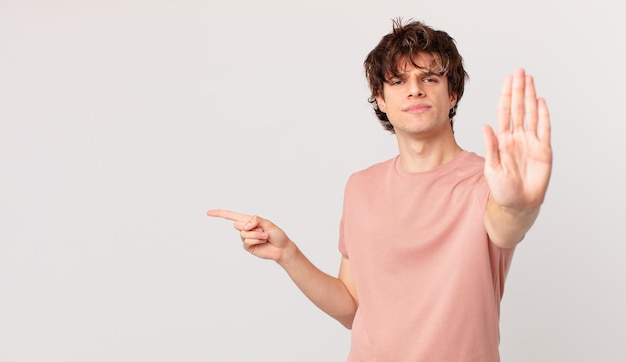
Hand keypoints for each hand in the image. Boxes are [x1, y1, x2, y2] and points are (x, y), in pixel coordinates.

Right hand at [207, 209, 290, 261]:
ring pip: (243, 233)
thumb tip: (245, 226)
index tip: (208, 213)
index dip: (220, 214)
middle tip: (263, 230)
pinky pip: (247, 241)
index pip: (231, 216)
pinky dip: (256, 240)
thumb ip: (256, 220)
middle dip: (251, 227)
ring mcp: (246, 238)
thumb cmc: (277, 234)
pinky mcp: (247, 246)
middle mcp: (245, 228)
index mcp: (249, 220)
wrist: (281, 248)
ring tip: (265, 236)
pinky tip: (263, 241)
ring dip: (256, 234)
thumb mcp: (268, 223)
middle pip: (237, 224)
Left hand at [482, 68, 551, 211]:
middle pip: (519, 108)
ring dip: (530, 96)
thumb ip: (490, 147)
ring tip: (529, 79)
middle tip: (519, 71)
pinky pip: (544, 129)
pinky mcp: (543, 151)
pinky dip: (544, 115)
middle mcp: (517, 137)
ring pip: (531, 114)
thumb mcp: (492, 168)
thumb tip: (485, 126)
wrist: (518, 205)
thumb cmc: (501, 190)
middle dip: (518, 89)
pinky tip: (541, 101)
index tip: (507, 80)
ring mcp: (531, 142)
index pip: (505, 112)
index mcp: (502, 140)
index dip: (506, 95)